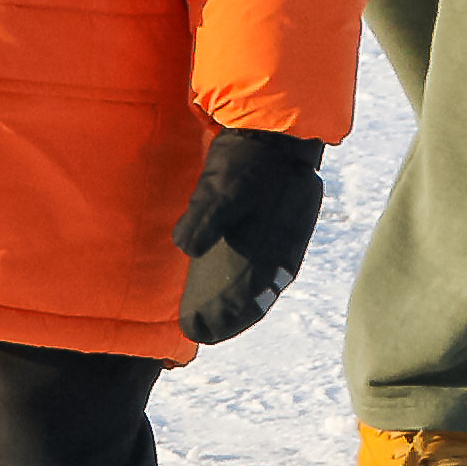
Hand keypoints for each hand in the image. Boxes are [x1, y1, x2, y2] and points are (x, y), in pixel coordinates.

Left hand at [169, 125, 327, 343]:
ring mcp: (280, 244)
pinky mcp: (275, 231)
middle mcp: (280, 255)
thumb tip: (186, 248)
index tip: (198, 332)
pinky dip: (243, 282)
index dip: (223, 318)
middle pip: (255, 299)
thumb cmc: (247, 162)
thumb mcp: (222, 188)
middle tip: (199, 332)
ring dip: (236, 303)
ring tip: (208, 317)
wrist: (274, 133)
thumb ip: (204, 218)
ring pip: (258, 285)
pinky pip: (260, 267)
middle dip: (229, 317)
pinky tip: (221, 282)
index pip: (247, 299)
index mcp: (272, 251)